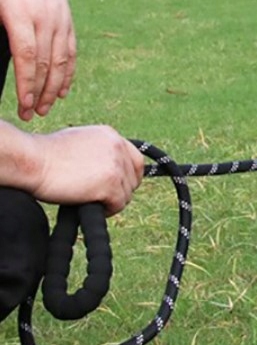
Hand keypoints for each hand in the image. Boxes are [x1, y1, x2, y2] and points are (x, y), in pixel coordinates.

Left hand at [0, 0, 76, 120]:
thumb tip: (2, 63)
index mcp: (20, 13)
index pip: (27, 57)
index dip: (26, 84)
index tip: (23, 104)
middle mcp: (45, 17)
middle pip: (45, 63)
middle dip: (39, 92)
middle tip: (31, 114)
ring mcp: (60, 18)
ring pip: (61, 60)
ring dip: (55, 88)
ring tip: (46, 108)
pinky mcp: (68, 20)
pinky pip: (71, 51)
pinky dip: (68, 73)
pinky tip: (62, 91)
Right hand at [22, 126, 143, 216]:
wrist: (33, 161)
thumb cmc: (46, 154)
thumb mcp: (80, 141)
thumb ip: (99, 150)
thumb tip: (106, 166)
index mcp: (111, 135)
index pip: (136, 159)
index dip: (129, 175)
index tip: (120, 185)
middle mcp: (118, 147)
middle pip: (133, 177)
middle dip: (120, 189)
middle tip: (102, 196)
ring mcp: (116, 165)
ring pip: (127, 193)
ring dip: (112, 200)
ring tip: (90, 199)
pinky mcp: (111, 183)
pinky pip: (119, 203)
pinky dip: (108, 209)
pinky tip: (91, 205)